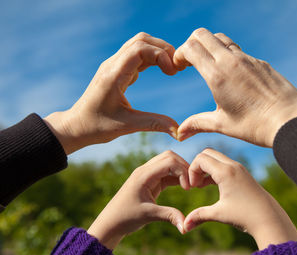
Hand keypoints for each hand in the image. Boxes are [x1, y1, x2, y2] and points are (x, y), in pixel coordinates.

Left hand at [44, 33, 178, 154]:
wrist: (76, 125)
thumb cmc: (97, 126)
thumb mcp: (126, 126)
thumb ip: (154, 124)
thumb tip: (179, 131)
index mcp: (113, 75)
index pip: (139, 49)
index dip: (160, 55)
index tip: (172, 72)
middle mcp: (112, 65)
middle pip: (141, 40)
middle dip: (163, 49)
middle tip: (177, 68)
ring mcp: (113, 65)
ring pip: (139, 44)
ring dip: (158, 51)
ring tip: (171, 68)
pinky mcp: (116, 70)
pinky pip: (136, 54)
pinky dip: (152, 57)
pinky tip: (161, 69)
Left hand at [87, 151, 189, 249]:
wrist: (110, 222)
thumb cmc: (125, 217)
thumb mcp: (149, 215)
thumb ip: (169, 216)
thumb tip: (186, 227)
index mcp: (144, 174)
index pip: (169, 161)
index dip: (183, 171)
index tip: (189, 188)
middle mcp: (145, 170)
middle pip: (170, 156)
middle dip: (184, 167)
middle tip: (193, 184)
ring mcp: (147, 174)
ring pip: (168, 162)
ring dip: (181, 171)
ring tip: (190, 186)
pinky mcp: (150, 181)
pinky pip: (166, 173)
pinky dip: (176, 177)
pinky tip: (184, 187)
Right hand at [174, 28, 296, 146]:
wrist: (290, 121)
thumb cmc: (254, 125)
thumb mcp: (222, 124)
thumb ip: (197, 124)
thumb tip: (179, 134)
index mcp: (217, 75)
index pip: (191, 47)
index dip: (179, 54)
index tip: (179, 67)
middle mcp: (231, 61)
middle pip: (202, 34)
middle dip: (190, 44)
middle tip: (190, 62)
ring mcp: (248, 59)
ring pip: (221, 39)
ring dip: (209, 47)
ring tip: (209, 67)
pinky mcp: (260, 62)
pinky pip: (238, 51)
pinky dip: (227, 55)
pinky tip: (232, 76)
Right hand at [184, 148, 296, 249]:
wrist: (269, 218)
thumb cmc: (245, 216)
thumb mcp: (219, 214)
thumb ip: (199, 216)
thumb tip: (184, 227)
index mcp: (226, 172)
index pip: (200, 159)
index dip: (191, 171)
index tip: (192, 187)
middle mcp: (233, 165)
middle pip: (207, 153)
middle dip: (197, 166)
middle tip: (195, 184)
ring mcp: (239, 168)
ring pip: (215, 157)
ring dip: (206, 168)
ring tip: (201, 186)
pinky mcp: (242, 173)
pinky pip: (223, 163)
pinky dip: (214, 170)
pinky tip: (211, 186)